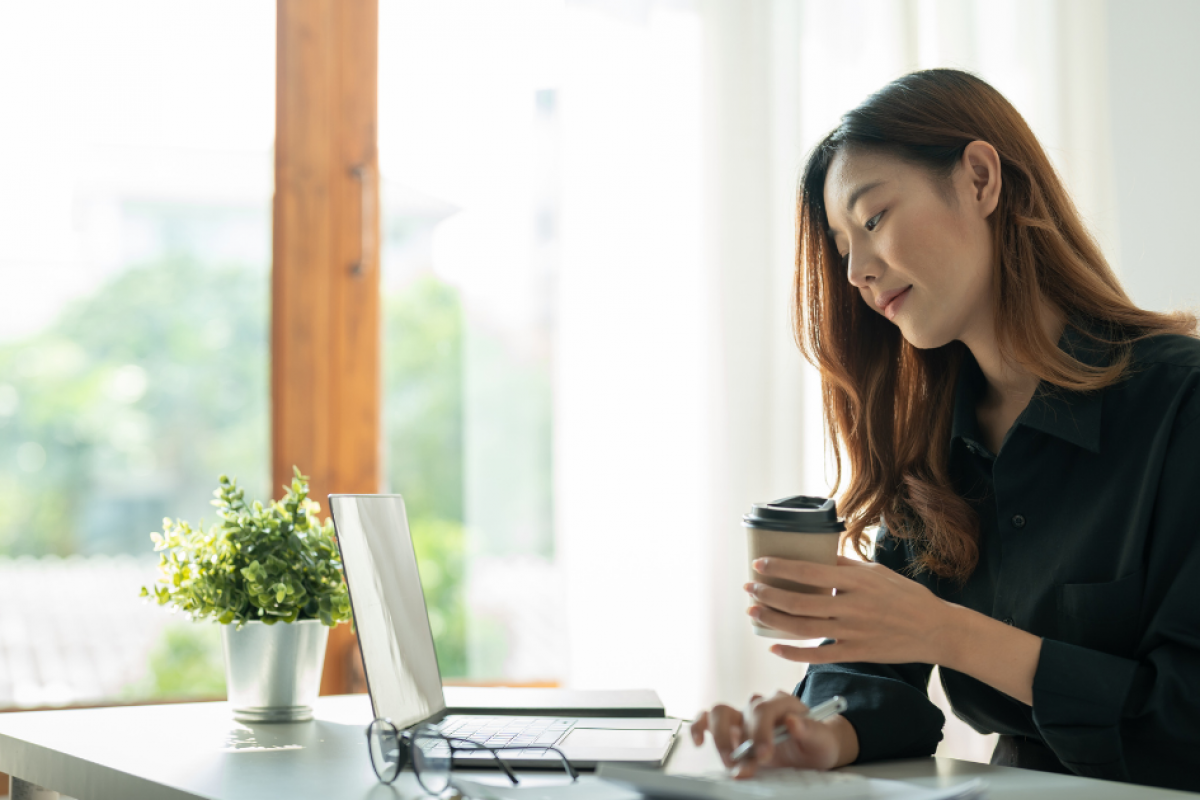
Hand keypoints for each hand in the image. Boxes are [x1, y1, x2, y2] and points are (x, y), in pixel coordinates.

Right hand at [689, 691, 852, 777]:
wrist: (812, 748)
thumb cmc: (817, 743)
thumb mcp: (821, 740)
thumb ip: (809, 731)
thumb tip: (793, 721)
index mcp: (783, 702)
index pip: (765, 709)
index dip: (761, 732)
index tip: (763, 754)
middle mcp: (760, 704)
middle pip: (742, 712)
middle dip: (742, 740)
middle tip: (746, 763)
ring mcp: (743, 715)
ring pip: (720, 713)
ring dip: (721, 739)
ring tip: (730, 761)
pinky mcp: (731, 727)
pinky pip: (707, 720)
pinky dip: (699, 728)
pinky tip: (699, 742)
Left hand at [746, 555, 955, 665]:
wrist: (936, 629)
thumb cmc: (906, 596)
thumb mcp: (877, 572)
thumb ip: (845, 565)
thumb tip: (817, 555)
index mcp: (857, 581)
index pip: (809, 572)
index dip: (780, 568)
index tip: (758, 564)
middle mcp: (853, 607)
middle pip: (800, 602)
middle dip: (768, 594)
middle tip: (749, 588)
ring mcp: (854, 632)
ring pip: (803, 628)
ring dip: (773, 620)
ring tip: (753, 611)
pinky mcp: (857, 653)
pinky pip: (818, 655)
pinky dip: (793, 652)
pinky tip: (774, 646)